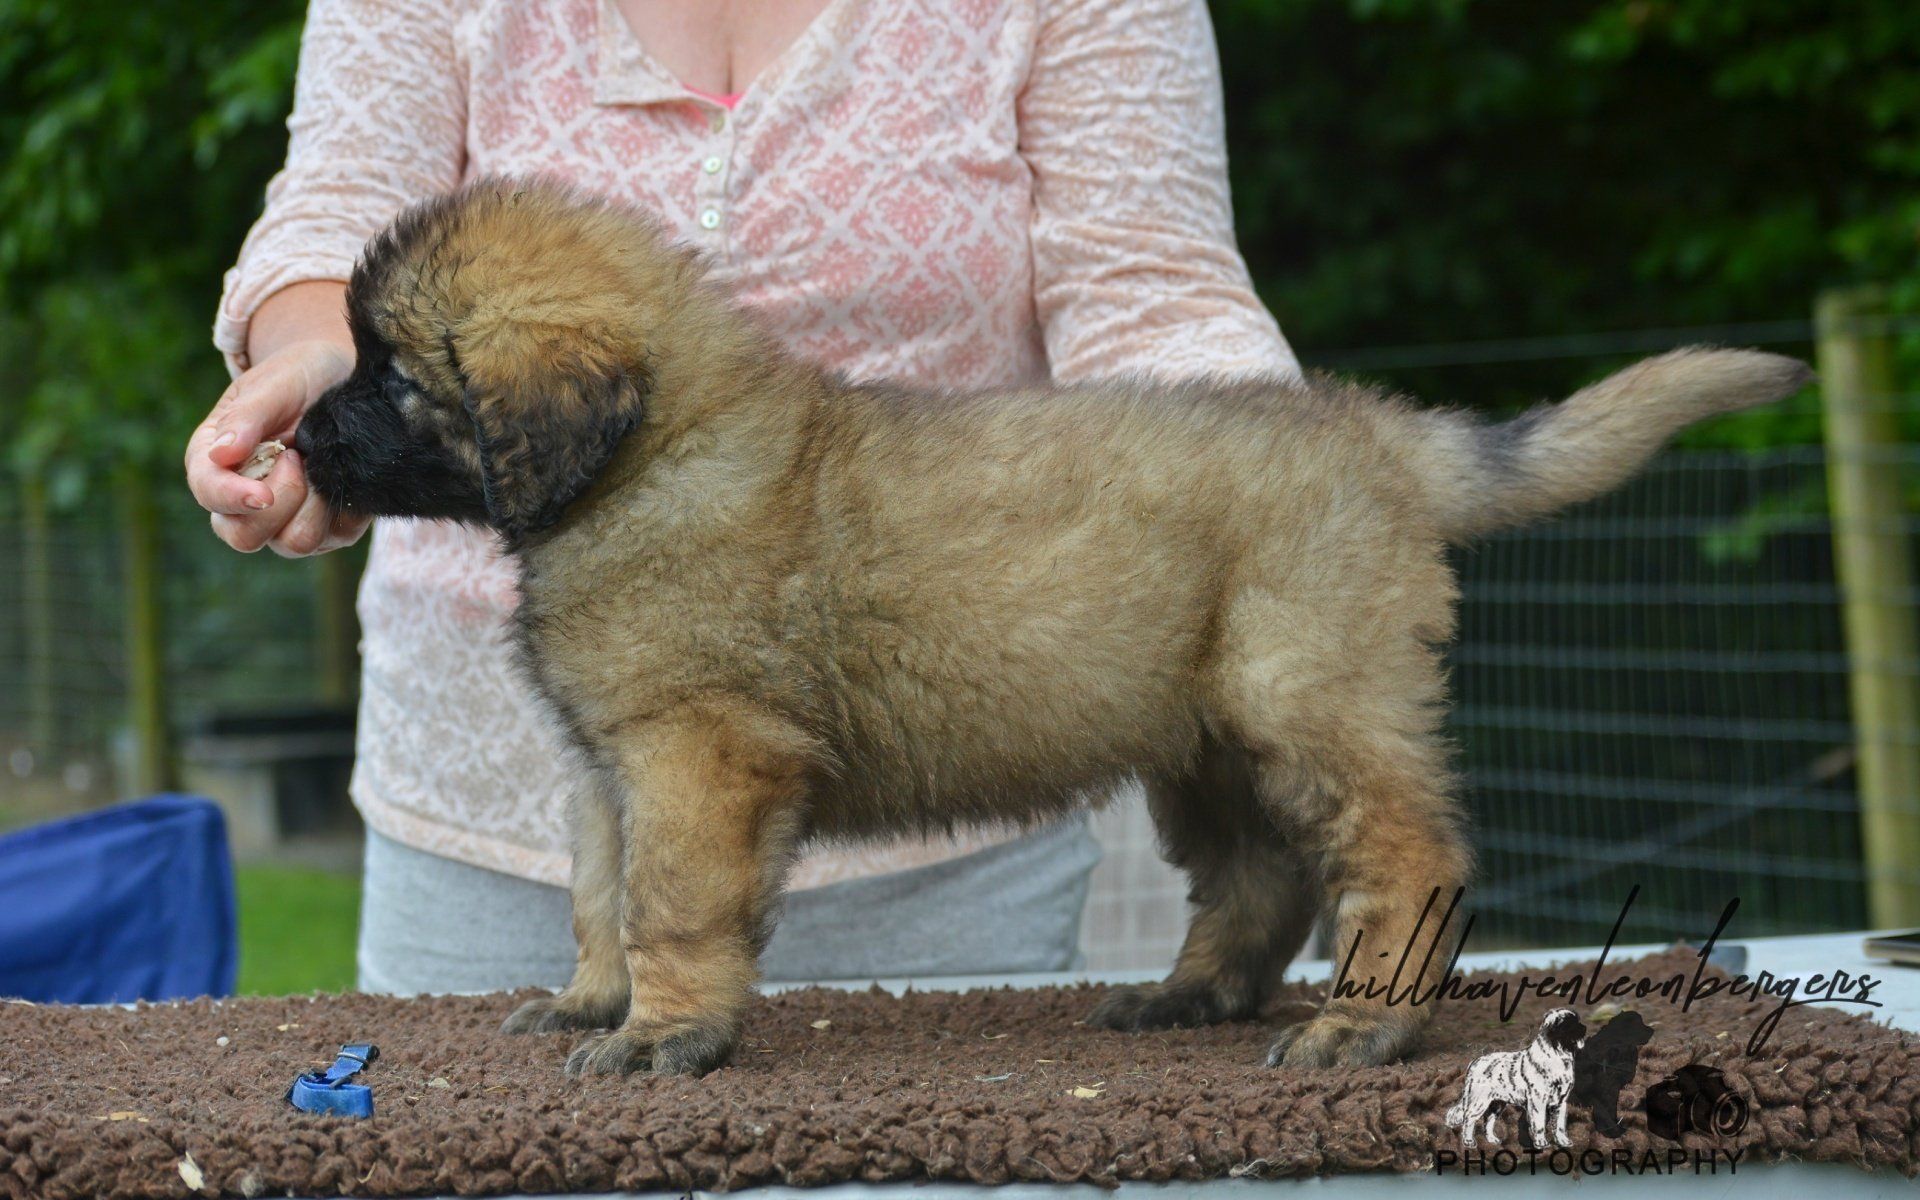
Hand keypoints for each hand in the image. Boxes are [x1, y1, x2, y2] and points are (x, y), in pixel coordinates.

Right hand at [185, 338, 368, 556]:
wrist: (346, 380)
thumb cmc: (301, 377)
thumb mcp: (276, 383)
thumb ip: (247, 417)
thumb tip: (221, 455)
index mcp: (216, 460)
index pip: (209, 493)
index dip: (231, 498)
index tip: (263, 494)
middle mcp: (245, 498)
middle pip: (243, 536)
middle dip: (278, 503)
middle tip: (297, 456)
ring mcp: (286, 519)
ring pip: (293, 543)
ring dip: (313, 506)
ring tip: (319, 462)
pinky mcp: (327, 529)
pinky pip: (334, 538)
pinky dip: (343, 509)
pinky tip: (342, 475)